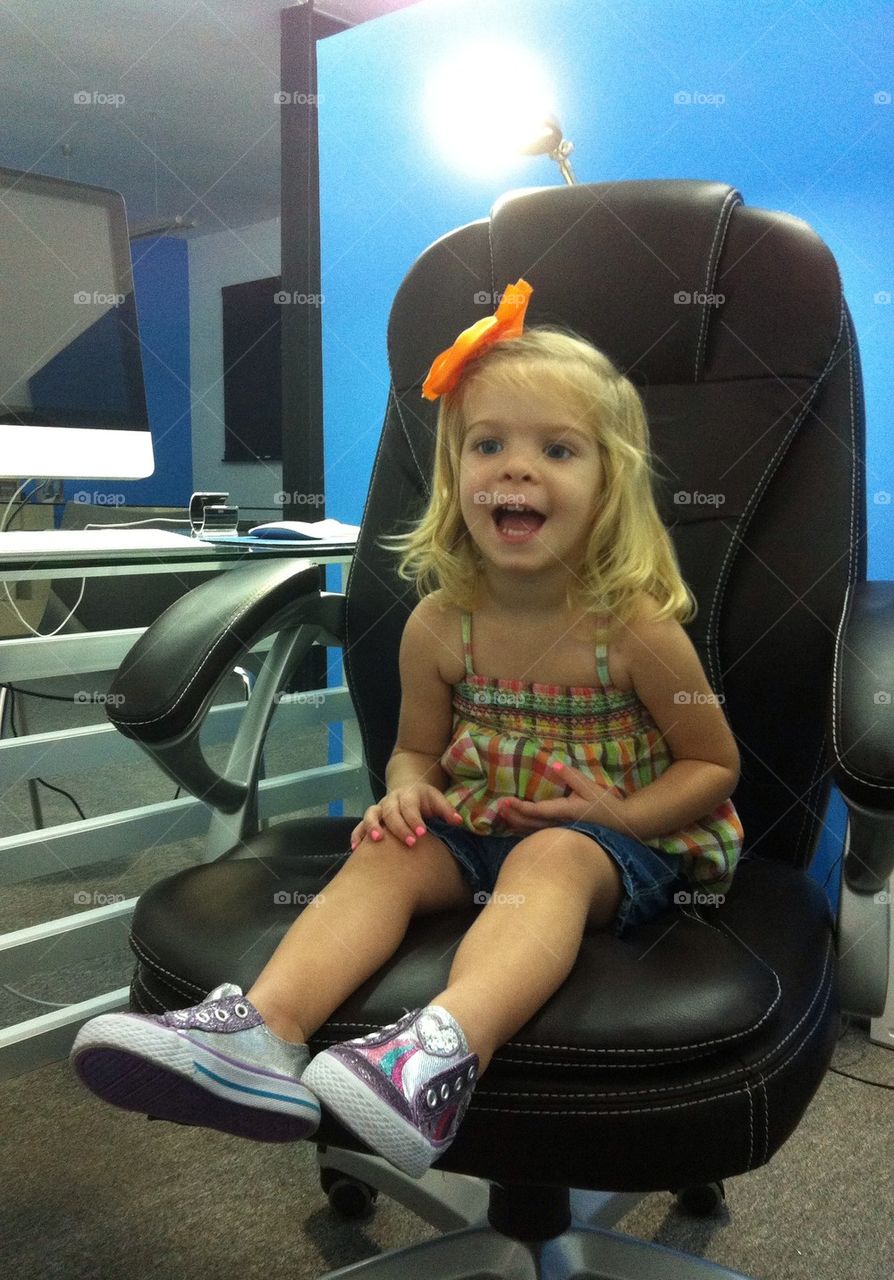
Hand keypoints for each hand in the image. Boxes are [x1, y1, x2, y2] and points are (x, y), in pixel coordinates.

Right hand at [350, 785, 463, 849]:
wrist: (407, 789)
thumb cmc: (424, 800)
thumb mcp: (437, 800)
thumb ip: (446, 810)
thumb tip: (458, 821)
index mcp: (409, 794)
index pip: (410, 805)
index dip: (414, 818)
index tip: (421, 833)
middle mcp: (391, 800)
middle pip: (391, 811)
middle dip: (399, 827)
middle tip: (410, 842)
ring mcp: (379, 808)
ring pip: (371, 814)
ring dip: (373, 827)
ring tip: (377, 840)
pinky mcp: (371, 818)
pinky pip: (359, 825)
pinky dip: (357, 835)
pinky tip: (356, 849)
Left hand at [498, 761, 626, 833]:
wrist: (621, 824)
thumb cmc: (606, 805)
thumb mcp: (591, 787)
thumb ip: (571, 776)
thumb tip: (553, 763)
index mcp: (566, 811)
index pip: (538, 811)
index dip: (521, 807)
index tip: (506, 801)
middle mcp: (560, 825)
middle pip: (531, 825)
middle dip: (514, 816)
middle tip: (499, 807)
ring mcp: (561, 833)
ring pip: (534, 833)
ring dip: (517, 825)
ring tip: (503, 816)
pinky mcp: (563, 836)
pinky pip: (540, 836)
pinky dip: (526, 832)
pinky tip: (517, 827)